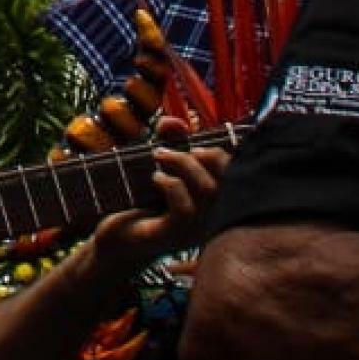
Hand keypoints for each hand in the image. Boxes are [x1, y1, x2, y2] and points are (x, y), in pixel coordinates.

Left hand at [82, 136, 219, 289]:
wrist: (118, 236)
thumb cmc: (143, 200)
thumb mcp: (160, 168)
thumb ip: (171, 141)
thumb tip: (175, 122)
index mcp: (216, 203)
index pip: (239, 178)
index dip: (221, 154)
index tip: (193, 145)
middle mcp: (213, 219)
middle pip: (231, 181)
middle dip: (207, 155)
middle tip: (175, 150)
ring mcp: (196, 230)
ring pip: (208, 191)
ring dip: (183, 164)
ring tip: (159, 157)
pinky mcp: (174, 236)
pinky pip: (185, 209)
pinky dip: (170, 184)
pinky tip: (155, 180)